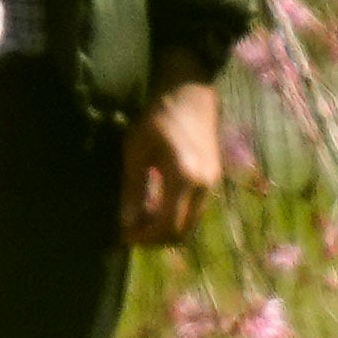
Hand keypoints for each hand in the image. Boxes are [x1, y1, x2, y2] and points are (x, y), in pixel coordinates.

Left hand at [123, 74, 232, 244]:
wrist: (189, 97)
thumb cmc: (156, 119)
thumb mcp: (136, 152)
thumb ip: (132, 189)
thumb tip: (125, 223)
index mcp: (184, 178)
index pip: (167, 225)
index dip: (145, 237)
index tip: (123, 237)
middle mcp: (203, 187)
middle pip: (182, 231)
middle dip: (155, 239)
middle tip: (129, 234)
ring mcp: (212, 185)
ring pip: (191, 224)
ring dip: (166, 230)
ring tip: (139, 224)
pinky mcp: (213, 181)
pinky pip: (195, 212)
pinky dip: (176, 218)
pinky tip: (154, 210)